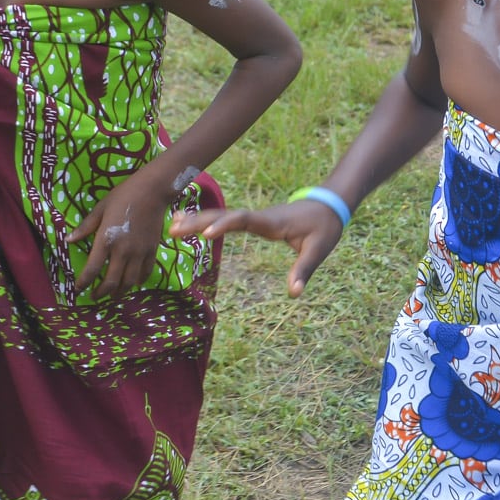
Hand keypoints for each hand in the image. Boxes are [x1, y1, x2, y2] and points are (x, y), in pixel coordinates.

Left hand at [67, 178, 172, 299]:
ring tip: (113, 295)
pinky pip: (145, 272)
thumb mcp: (100, 208)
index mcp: (106, 240)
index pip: (92, 269)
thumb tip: (68, 239)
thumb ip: (85, 227)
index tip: (78, 288)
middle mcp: (123, 250)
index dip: (84, 282)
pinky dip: (139, 281)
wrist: (152, 191)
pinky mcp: (152, 250)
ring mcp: (139, 252)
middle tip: (94, 297)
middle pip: (111, 281)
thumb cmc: (123, 196)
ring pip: (129, 281)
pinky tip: (134, 283)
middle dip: (101, 293)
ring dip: (119, 292)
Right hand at [169, 196, 344, 297]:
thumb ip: (304, 270)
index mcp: (271, 221)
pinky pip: (226, 218)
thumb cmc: (324, 227)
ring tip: (171, 226)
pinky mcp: (253, 221)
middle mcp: (259, 217)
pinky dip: (207, 219)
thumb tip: (293, 294)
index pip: (243, 220)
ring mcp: (254, 217)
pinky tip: (189, 222)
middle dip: (199, 221)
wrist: (328, 205)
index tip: (205, 233)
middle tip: (173, 230)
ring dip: (197, 220)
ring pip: (222, 215)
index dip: (224, 225)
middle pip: (224, 215)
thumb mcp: (318, 250)